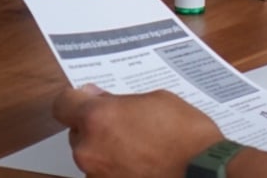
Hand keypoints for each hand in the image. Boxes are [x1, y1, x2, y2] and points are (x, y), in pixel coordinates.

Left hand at [54, 85, 223, 177]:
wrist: (203, 170)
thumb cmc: (185, 132)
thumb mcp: (157, 99)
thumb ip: (122, 100)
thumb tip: (103, 101)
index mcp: (98, 118)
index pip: (63, 104)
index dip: (76, 98)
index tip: (91, 96)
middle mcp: (89, 149)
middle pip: (78, 132)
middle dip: (96, 125)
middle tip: (126, 122)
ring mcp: (96, 174)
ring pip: (91, 154)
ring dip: (107, 147)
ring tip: (139, 145)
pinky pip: (104, 172)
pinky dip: (117, 166)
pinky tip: (142, 160)